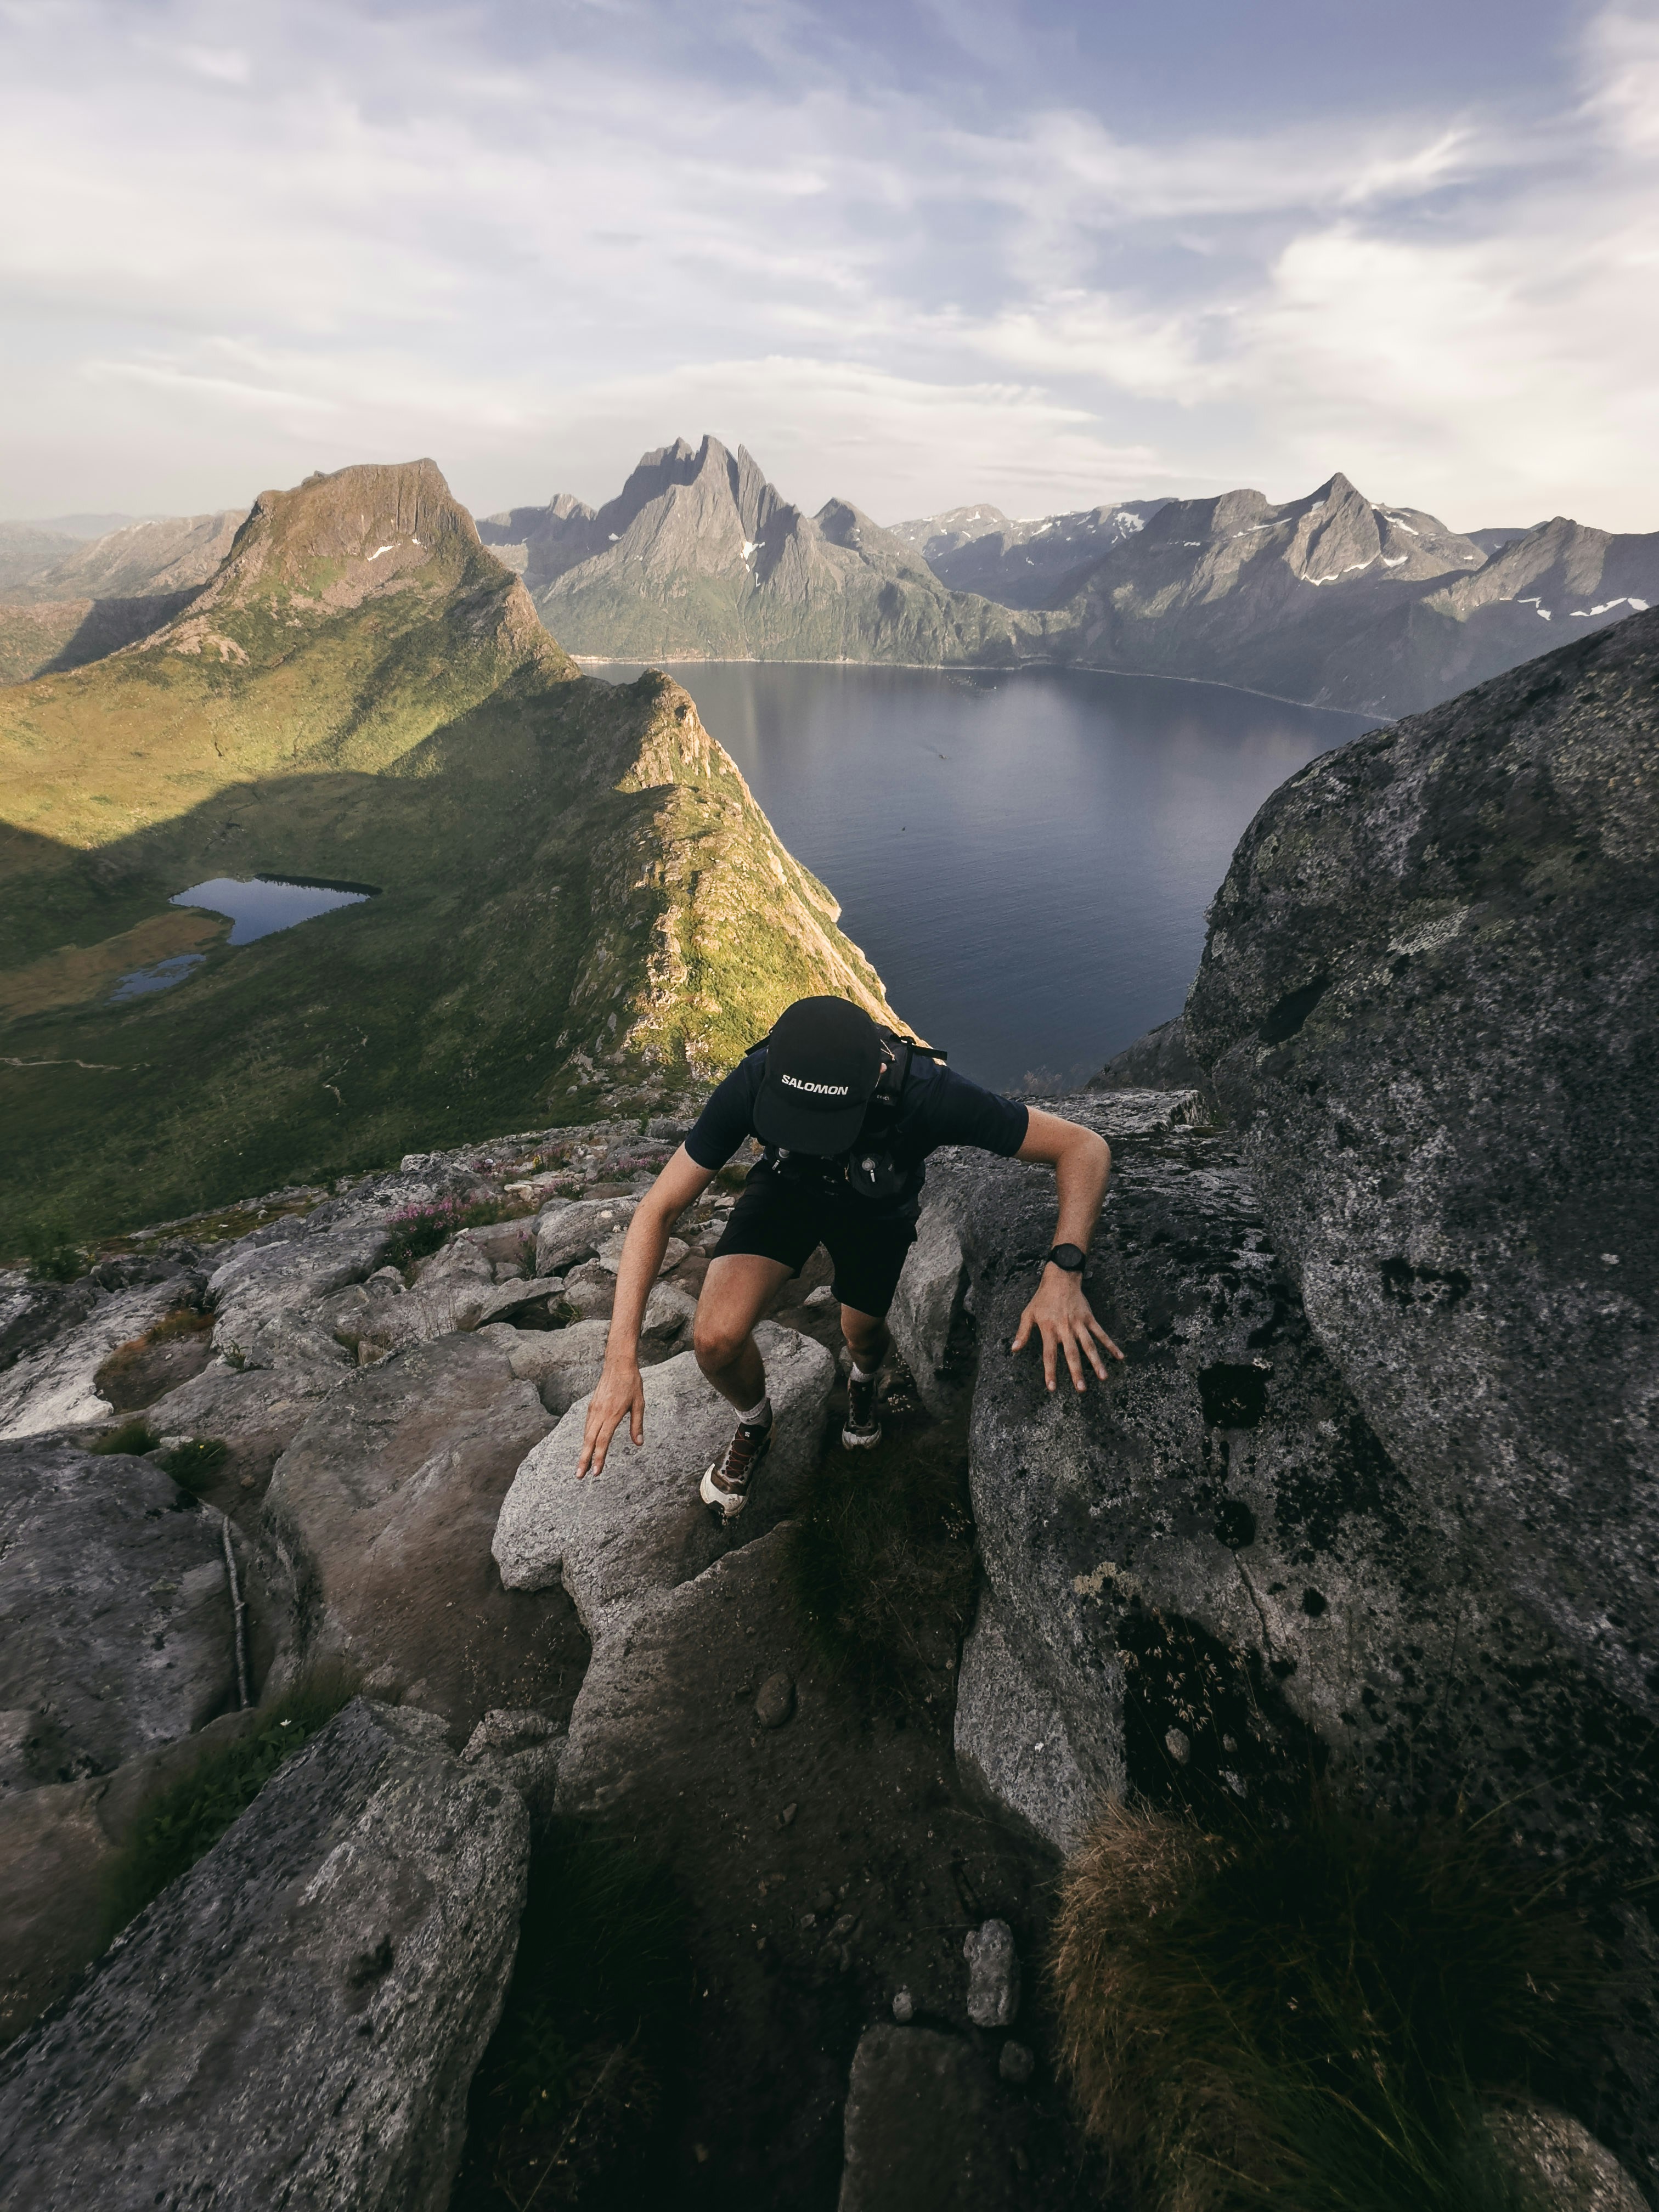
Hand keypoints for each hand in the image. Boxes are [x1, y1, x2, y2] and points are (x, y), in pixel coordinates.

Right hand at [576, 1362, 644, 1476]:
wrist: (618, 1363)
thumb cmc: (631, 1383)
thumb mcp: (639, 1404)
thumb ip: (637, 1424)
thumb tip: (639, 1443)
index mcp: (612, 1414)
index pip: (603, 1441)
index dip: (599, 1458)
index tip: (596, 1472)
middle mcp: (600, 1413)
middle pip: (590, 1441)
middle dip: (584, 1460)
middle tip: (579, 1476)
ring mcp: (594, 1409)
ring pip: (586, 1434)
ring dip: (583, 1451)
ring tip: (581, 1465)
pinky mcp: (592, 1405)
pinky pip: (587, 1425)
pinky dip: (585, 1438)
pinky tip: (586, 1445)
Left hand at [1012, 1263, 1123, 1392]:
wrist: (1060, 1279)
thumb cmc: (1042, 1299)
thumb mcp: (1028, 1314)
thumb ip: (1022, 1333)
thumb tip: (1014, 1349)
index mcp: (1049, 1329)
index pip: (1049, 1354)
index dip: (1050, 1371)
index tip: (1052, 1387)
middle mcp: (1065, 1328)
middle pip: (1071, 1353)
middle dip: (1076, 1372)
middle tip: (1081, 1389)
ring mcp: (1079, 1324)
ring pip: (1089, 1345)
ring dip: (1096, 1362)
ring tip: (1103, 1377)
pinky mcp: (1089, 1319)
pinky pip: (1101, 1333)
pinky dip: (1111, 1345)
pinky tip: (1119, 1357)